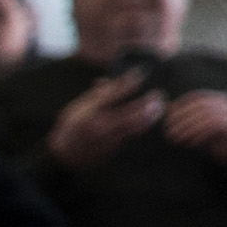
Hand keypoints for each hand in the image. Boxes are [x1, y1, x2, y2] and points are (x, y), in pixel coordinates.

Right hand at [46, 73, 165, 172]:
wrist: (67, 154)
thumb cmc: (73, 125)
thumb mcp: (80, 106)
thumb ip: (99, 93)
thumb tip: (111, 78)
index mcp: (89, 113)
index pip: (110, 95)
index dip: (127, 83)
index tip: (140, 72)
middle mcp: (99, 127)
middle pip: (127, 114)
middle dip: (145, 103)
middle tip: (158, 93)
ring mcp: (108, 140)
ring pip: (133, 127)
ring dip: (149, 116)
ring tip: (160, 105)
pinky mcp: (115, 148)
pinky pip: (132, 135)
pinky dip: (143, 125)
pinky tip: (152, 117)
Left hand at [159, 90, 226, 161]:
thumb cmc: (214, 140)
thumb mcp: (197, 127)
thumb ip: (186, 118)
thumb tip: (165, 108)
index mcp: (218, 99)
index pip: (197, 97)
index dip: (180, 106)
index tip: (165, 118)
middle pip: (201, 106)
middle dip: (182, 118)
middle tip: (167, 131)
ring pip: (208, 116)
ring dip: (189, 128)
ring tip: (176, 139)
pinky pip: (217, 126)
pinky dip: (201, 134)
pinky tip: (191, 143)